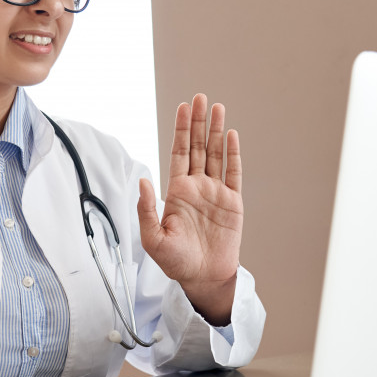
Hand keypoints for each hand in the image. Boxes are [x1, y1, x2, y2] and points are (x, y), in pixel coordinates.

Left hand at [137, 93, 242, 325]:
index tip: (184, 108)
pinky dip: (233, 154)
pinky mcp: (233, 202)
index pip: (179, 153)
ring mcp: (215, 193)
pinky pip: (233, 173)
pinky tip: (231, 135)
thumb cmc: (176, 262)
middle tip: (201, 98)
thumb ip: (147, 210)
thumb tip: (143, 180)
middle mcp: (196, 187)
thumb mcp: (153, 239)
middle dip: (198, 122)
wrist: (203, 278)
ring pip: (216, 154)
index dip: (181, 130)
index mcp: (176, 192)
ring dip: (216, 131)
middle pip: (197, 147)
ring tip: (217, 107)